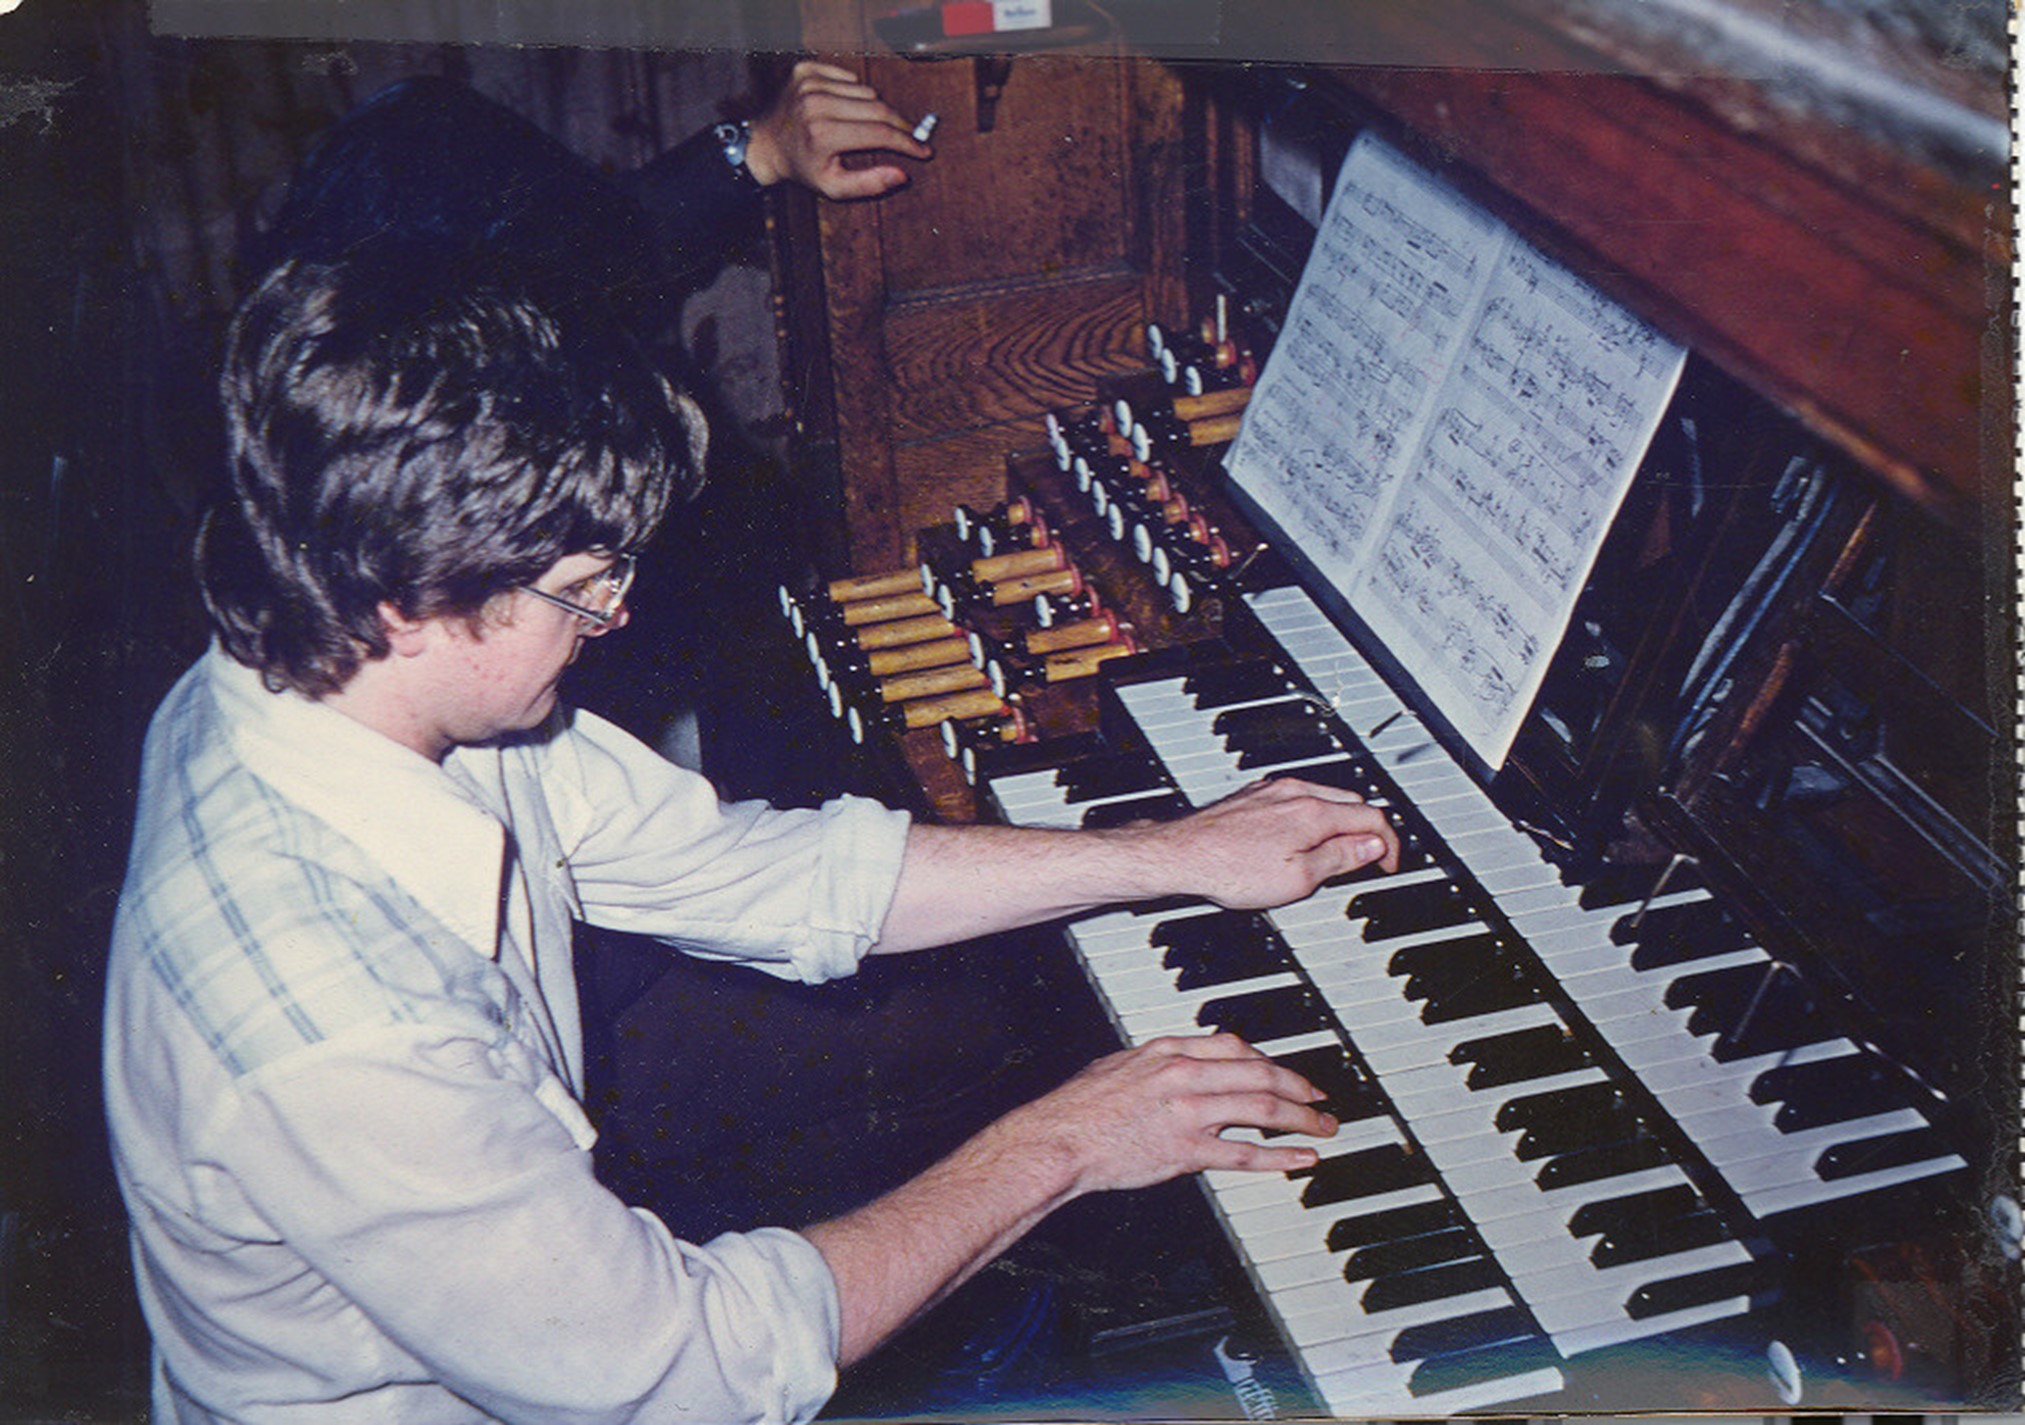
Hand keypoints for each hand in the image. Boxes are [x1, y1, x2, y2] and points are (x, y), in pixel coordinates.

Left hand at [744, 60, 930, 198]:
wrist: (765, 144)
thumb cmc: (803, 168)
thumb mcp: (833, 187)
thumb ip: (869, 184)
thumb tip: (903, 175)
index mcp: (823, 134)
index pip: (880, 133)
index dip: (907, 143)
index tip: (924, 150)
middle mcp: (816, 104)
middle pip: (878, 109)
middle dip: (899, 126)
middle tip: (910, 139)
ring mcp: (810, 83)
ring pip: (866, 92)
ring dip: (875, 110)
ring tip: (867, 127)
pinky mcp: (806, 70)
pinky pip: (849, 79)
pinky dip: (855, 94)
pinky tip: (845, 110)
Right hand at [1002, 1034, 1336, 1195]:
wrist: (1060, 1139)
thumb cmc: (1079, 1107)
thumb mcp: (1119, 1064)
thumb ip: (1154, 1061)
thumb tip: (1174, 1059)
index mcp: (1170, 1050)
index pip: (1236, 1046)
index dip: (1269, 1059)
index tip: (1285, 1071)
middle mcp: (1186, 1075)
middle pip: (1260, 1074)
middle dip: (1299, 1087)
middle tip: (1320, 1100)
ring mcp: (1190, 1112)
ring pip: (1263, 1109)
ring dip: (1301, 1118)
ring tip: (1324, 1127)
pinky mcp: (1188, 1150)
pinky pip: (1246, 1153)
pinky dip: (1281, 1156)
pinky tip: (1302, 1159)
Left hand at [1131, 776, 1400, 910]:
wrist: (1181, 855)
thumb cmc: (1231, 868)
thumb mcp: (1300, 878)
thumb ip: (1340, 858)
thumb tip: (1372, 846)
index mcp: (1314, 812)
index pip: (1372, 818)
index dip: (1389, 845)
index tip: (1389, 865)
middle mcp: (1295, 793)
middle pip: (1352, 802)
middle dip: (1367, 830)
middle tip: (1370, 858)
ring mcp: (1272, 792)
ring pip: (1324, 797)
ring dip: (1340, 821)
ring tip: (1338, 850)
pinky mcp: (1253, 797)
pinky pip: (1297, 799)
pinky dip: (1312, 816)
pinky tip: (1301, 838)